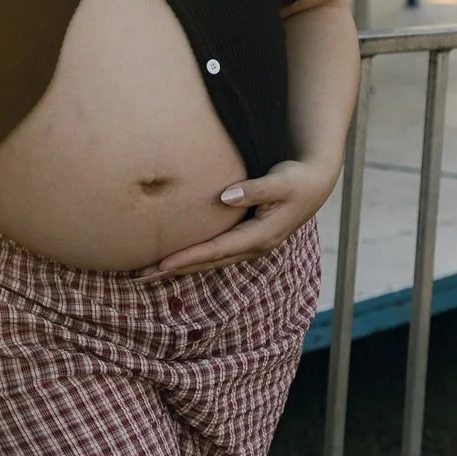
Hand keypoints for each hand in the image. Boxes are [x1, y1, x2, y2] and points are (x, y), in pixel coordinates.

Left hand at [136, 158, 337, 279]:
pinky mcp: (246, 238)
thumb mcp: (280, 182)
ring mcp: (249, 246)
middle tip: (140, 276)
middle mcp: (252, 247)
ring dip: (181, 267)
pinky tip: (177, 258)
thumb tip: (226, 195)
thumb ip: (254, 189)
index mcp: (259, 237)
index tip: (161, 264)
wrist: (315, 183)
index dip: (188, 257)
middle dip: (175, 270)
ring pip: (209, 261)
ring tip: (150, 272)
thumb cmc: (297, 180)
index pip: (216, 251)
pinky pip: (215, 253)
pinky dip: (194, 257)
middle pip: (207, 263)